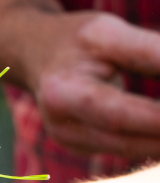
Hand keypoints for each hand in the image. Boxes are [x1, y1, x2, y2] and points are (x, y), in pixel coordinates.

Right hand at [26, 12, 159, 159]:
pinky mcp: (82, 148)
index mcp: (61, 95)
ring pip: (131, 149)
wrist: (34, 55)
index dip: (159, 119)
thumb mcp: (109, 33)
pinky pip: (127, 148)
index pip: (120, 114)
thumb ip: (151, 52)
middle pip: (127, 140)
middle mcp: (61, 127)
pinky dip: (154, 139)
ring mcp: (70, 142)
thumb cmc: (74, 41)